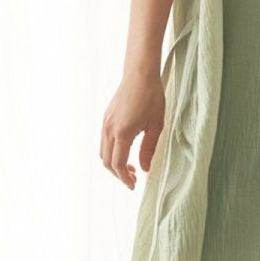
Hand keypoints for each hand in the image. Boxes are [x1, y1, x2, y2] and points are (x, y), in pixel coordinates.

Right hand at [100, 69, 165, 188]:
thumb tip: (145, 169)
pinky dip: (111, 152)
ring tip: (131, 167)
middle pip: (107, 162)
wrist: (139, 74)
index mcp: (123, 133)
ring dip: (114, 164)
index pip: (118, 164)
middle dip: (118, 174)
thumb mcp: (156, 125)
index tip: (134, 185)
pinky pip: (103, 142)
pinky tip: (125, 151)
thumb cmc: (152, 97)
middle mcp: (109, 129)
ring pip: (103, 152)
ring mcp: (105, 123)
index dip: (125, 178)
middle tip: (134, 179)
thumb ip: (149, 149)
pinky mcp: (106, 118)